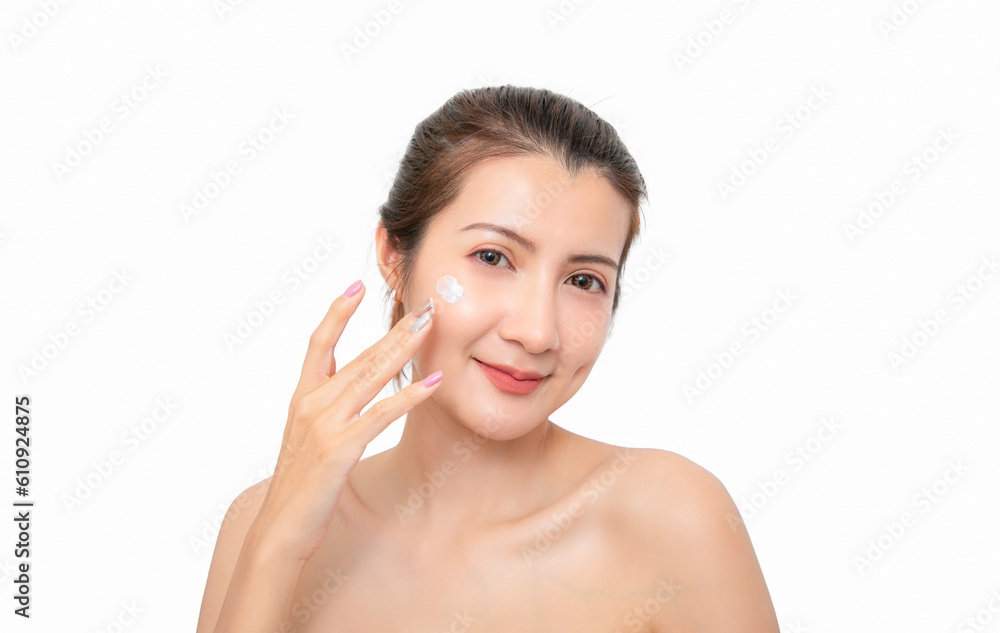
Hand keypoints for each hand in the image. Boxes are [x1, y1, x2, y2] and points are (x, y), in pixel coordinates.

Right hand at [247, 281, 439, 561]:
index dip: (337, 312)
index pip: (318, 343)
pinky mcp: (339, 447)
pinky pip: (381, 413)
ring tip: (430, 326)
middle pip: (359, 354)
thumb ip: (327, 411)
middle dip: (395, 328)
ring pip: (371, 375)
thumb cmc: (300, 486)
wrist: (279, 529)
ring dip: (405, 349)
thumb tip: (350, 392)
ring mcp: (324, 423)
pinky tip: (433, 381)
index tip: (356, 285)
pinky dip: (410, 395)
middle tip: (425, 304)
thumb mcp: (308, 439)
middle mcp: (310, 403)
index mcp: (301, 397)